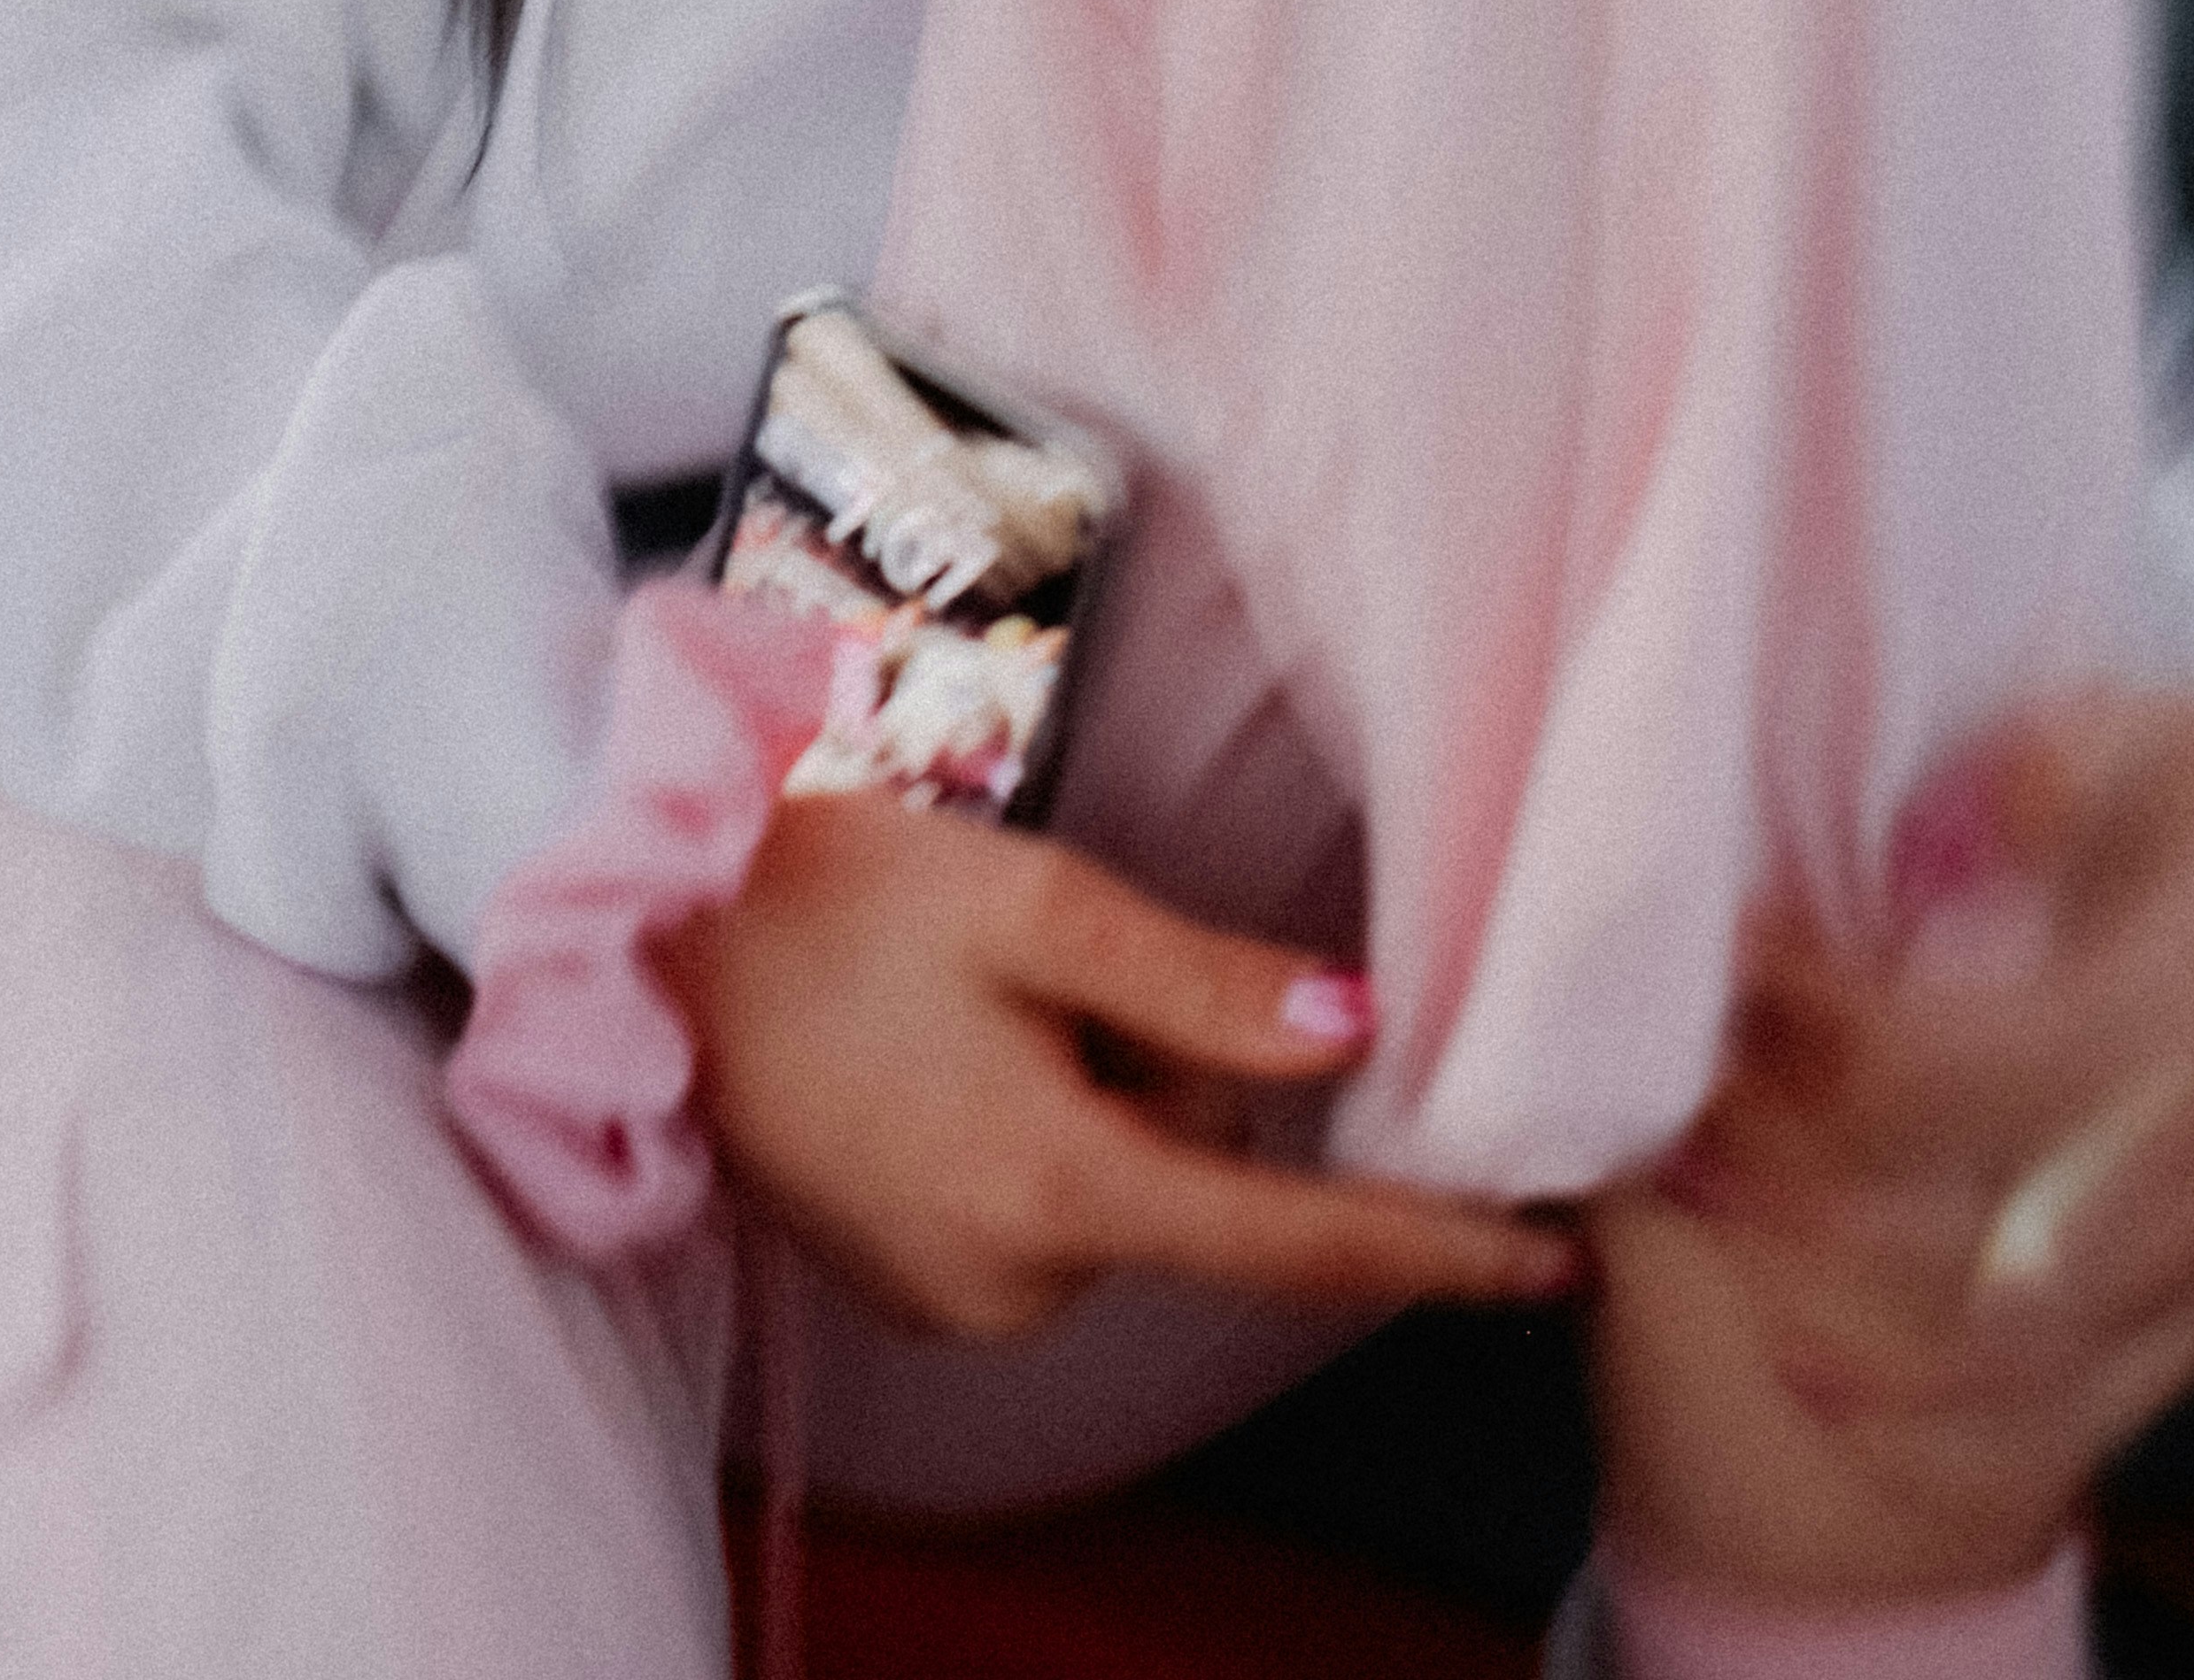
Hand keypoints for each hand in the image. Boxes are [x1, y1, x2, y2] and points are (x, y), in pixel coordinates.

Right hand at [650, 790, 1583, 1343]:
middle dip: (1170, 1077)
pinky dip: (1036, 1132)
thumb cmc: (822, 894)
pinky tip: (942, 1046)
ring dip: (1095, 1098)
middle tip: (1051, 964)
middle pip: (1197, 1189)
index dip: (1435, 1250)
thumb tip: (1355, 1032)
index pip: (1293, 1243)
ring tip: (973, 996)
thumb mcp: (1031, 903)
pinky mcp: (912, 1285)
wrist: (640, 942)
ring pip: (1121, 1197)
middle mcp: (1014, 1279)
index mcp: (1058, 1186)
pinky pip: (1044, 1215)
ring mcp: (954, 1298)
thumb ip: (1199, 986)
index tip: (1552, 1260)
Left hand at [1595, 693, 2193, 1606]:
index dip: (1807, 1026)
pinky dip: (1933, 1443)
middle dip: (1791, 1199)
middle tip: (1695, 1122)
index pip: (1937, 1066)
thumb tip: (1975, 803)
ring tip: (1732, 1247)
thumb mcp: (2186, 749)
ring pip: (1999, 1370)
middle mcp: (2180, 1168)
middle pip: (1944, 1248)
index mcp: (2168, 1018)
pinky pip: (2067, 1433)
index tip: (1736, 961)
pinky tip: (1823, 1392)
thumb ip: (2071, 759)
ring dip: (1841, 1329)